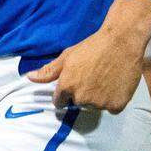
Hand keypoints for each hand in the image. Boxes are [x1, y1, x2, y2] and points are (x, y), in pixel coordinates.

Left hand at [28, 0, 150, 112]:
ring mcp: (99, 103)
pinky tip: (114, 84)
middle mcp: (81, 98)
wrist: (121, 42)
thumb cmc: (92, 47)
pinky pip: (111, 108)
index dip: (65, 94)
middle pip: (78, 103)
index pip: (59, 102)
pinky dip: (113, 100)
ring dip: (97, 97)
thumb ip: (48, 71)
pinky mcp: (116, 106)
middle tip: (92, 77)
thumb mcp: (67, 56)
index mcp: (66, 86)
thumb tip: (29, 78)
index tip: (74, 84)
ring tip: (104, 79)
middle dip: (82, 93)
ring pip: (94, 106)